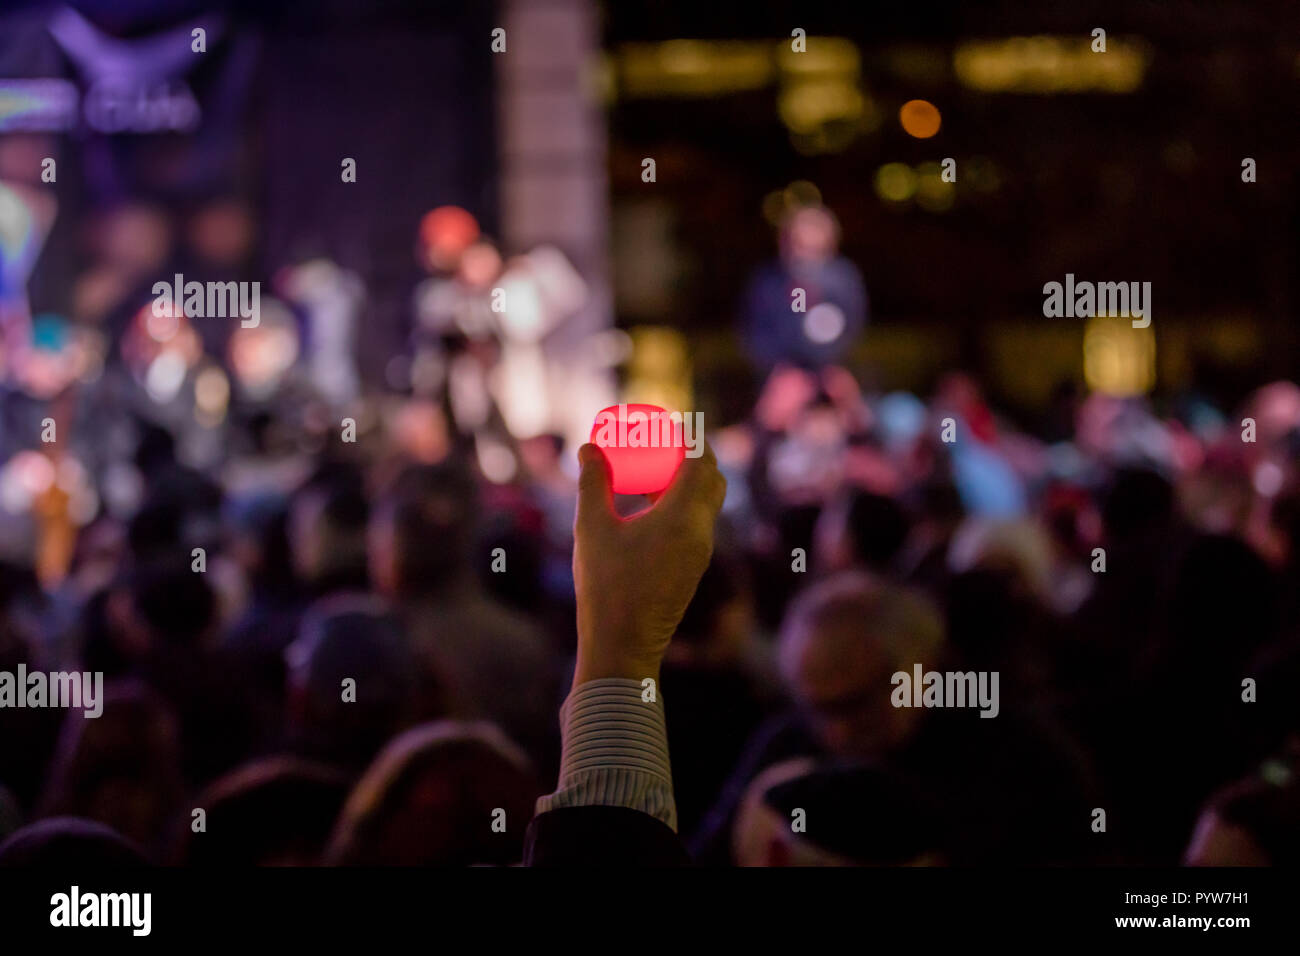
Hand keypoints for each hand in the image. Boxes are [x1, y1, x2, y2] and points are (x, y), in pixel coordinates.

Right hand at [571, 441, 726, 686]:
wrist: (622, 646)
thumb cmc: (604, 586)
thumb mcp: (592, 529)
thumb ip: (593, 482)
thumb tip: (589, 446)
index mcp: (683, 518)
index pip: (701, 461)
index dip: (688, 437)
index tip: (668, 424)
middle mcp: (701, 533)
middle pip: (712, 479)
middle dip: (691, 457)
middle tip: (660, 447)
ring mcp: (700, 554)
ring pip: (706, 504)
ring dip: (685, 483)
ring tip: (648, 478)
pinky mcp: (693, 569)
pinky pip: (697, 525)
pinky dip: (681, 507)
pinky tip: (646, 512)